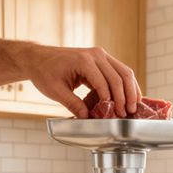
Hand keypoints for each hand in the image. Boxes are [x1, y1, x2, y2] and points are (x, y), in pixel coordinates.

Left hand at [22, 45, 141, 117]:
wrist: (38, 58)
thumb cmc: (44, 72)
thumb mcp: (56, 91)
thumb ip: (73, 104)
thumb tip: (87, 117)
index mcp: (84, 61)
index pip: (104, 83)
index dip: (111, 100)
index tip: (115, 115)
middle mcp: (96, 54)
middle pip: (120, 76)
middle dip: (126, 96)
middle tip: (129, 113)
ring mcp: (100, 55)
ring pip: (124, 71)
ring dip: (131, 89)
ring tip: (134, 106)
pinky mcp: (101, 59)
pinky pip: (119, 70)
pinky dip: (126, 84)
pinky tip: (130, 96)